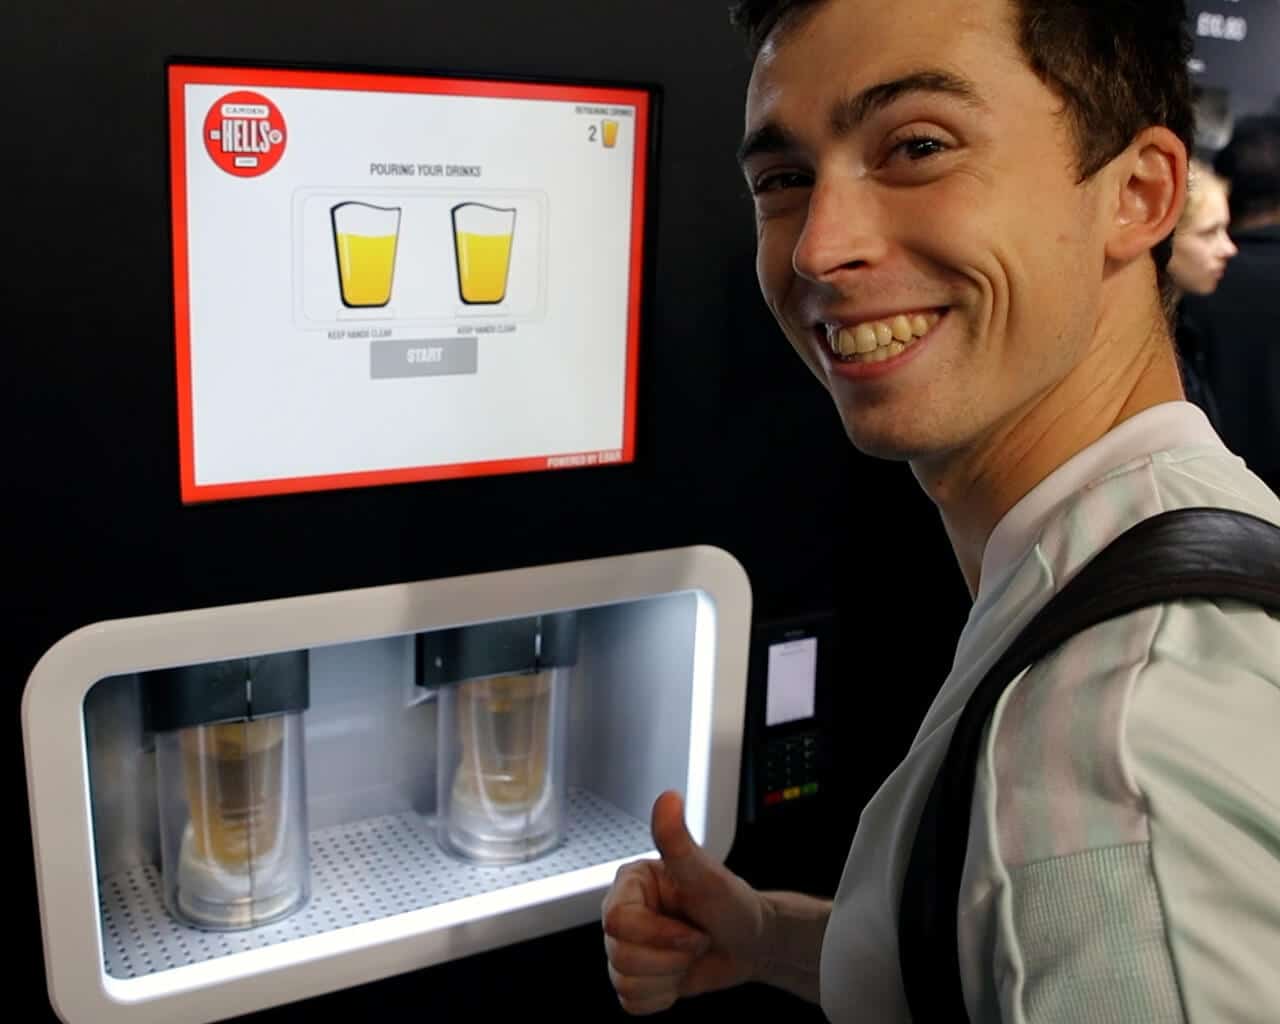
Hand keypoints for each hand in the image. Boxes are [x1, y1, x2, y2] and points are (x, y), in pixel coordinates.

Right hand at [601, 790, 772, 1014]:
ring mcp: (626, 946)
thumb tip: (668, 799)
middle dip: (669, 958)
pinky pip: (631, 1001)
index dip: (660, 935)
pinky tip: (679, 975)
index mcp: (630, 884)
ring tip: (688, 956)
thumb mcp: (707, 874)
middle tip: (694, 941)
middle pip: (620, 955)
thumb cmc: (732, 905)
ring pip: (625, 981)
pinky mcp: (634, 976)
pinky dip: (662, 996)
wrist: (751, 943)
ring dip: (668, 978)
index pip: (618, 923)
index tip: (691, 929)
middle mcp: (622, 913)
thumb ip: (678, 840)